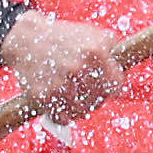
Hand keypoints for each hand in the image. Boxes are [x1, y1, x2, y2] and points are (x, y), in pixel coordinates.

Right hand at [5, 13, 144, 120]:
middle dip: (96, 95)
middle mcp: (78, 69)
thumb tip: (126, 66)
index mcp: (94, 52)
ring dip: (80, 106)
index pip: (117, 85)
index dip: (113, 84)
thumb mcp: (92, 34)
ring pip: (82, 111)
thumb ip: (112, 49)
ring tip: (75, 94)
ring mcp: (60, 84)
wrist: (25, 39)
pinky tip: (62, 103)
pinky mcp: (43, 96)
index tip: (108, 83)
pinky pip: (62, 118)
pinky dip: (63, 115)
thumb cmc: (64, 37)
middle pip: (99, 100)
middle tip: (88, 88)